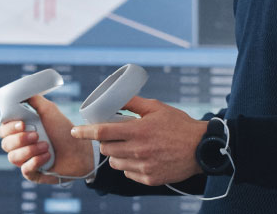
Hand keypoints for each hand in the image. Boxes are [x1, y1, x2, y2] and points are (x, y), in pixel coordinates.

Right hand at [0, 95, 94, 183]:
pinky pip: (25, 170)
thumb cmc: (64, 130)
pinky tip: (47, 157)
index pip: (3, 130)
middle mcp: (20, 146)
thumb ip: (33, 99)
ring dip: (30, 151)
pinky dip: (35, 162)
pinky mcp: (33, 173)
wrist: (81, 150)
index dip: (9, 128)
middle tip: (37, 135)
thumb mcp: (49, 110)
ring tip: (46, 146)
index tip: (22, 124)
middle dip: (20, 139)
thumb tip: (19, 91)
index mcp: (20, 131)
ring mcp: (26, 160)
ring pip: (13, 158)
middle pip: (5, 144)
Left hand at [70, 96, 207, 185]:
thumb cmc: (179, 125)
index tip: (74, 131)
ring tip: (129, 146)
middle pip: (106, 149)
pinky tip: (140, 158)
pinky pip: (128, 173)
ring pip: (115, 163)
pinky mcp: (150, 179)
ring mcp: (144, 167)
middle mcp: (138, 151)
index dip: (84, 132)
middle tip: (114, 135)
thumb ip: (133, 102)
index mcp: (138, 131)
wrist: (201, 148)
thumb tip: (114, 97)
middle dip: (106, 141)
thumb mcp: (157, 108)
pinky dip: (129, 166)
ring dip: (116, 154)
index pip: (102, 132)